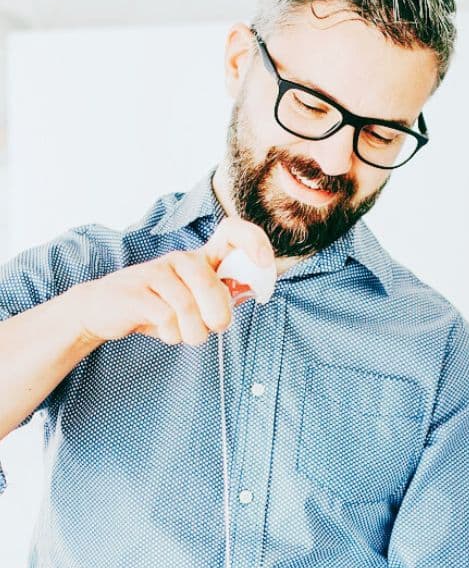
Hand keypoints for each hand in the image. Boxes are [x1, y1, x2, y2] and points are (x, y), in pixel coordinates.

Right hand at [66, 217, 274, 346]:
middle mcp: (181, 259)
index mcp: (200, 260)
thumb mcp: (195, 302)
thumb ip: (222, 296)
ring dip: (193, 333)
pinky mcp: (136, 290)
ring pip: (189, 308)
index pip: (232, 233)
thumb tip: (251, 290)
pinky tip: (164, 331)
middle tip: (212, 328)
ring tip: (183, 334)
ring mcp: (156, 272)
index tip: (266, 263)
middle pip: (213, 288)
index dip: (255, 241)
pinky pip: (167, 317)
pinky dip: (171, 334)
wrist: (103, 310)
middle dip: (218, 319)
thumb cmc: (158, 307)